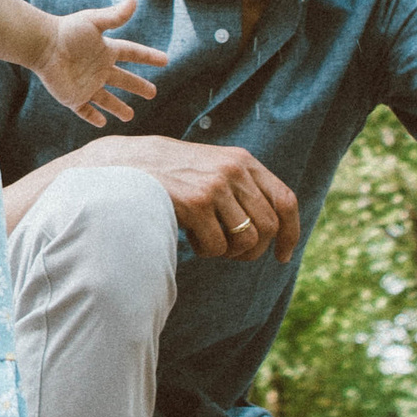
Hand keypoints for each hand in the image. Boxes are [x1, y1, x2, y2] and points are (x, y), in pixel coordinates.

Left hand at [35, 0, 160, 129]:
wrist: (42, 45)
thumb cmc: (67, 31)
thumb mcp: (94, 21)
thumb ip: (115, 15)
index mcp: (106, 50)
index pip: (132, 53)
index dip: (148, 56)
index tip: (165, 60)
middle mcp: (98, 69)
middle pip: (123, 80)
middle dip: (138, 86)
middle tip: (153, 93)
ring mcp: (86, 84)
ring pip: (106, 99)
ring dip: (118, 108)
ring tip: (130, 116)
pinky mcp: (73, 97)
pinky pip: (85, 110)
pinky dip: (93, 117)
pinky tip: (102, 123)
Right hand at [110, 134, 301, 264]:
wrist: (125, 165)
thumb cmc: (169, 174)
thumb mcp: (211, 167)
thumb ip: (240, 187)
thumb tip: (271, 230)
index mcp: (243, 161)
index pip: (285, 200)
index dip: (291, 233)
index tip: (283, 256)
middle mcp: (234, 170)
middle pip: (268, 227)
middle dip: (254, 250)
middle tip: (232, 254)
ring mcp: (215, 186)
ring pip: (246, 241)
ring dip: (229, 252)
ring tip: (207, 242)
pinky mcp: (196, 204)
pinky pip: (218, 247)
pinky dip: (205, 251)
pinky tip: (189, 238)